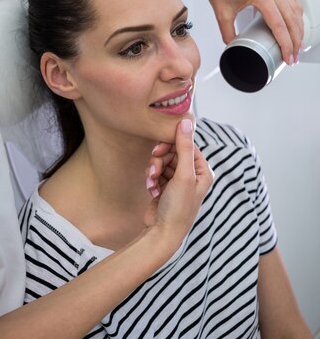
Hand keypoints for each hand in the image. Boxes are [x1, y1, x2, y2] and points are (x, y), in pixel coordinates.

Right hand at [143, 117, 213, 247]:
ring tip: (151, 182)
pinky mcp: (165, 187)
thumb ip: (184, 147)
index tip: (159, 149)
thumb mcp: (183, 175)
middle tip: (153, 166)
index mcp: (203, 171)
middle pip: (173, 152)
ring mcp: (178, 182)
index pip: (187, 145)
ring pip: (163, 162)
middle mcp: (192, 175)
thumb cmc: (178, 207)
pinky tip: (151, 189)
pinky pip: (156, 173)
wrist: (162, 233)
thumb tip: (186, 121)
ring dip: (154, 170)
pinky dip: (151, 179)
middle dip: (160, 159)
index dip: (172, 144)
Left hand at [200, 0, 302, 64]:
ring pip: (294, 8)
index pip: (279, 25)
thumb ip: (228, 33)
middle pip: (291, 18)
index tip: (287, 56)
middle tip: (293, 55)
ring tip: (296, 41)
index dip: (285, 44)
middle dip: (295, 40)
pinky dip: (295, 11)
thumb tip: (233, 45)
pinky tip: (294, 19)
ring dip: (298, 26)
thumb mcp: (222, 14)